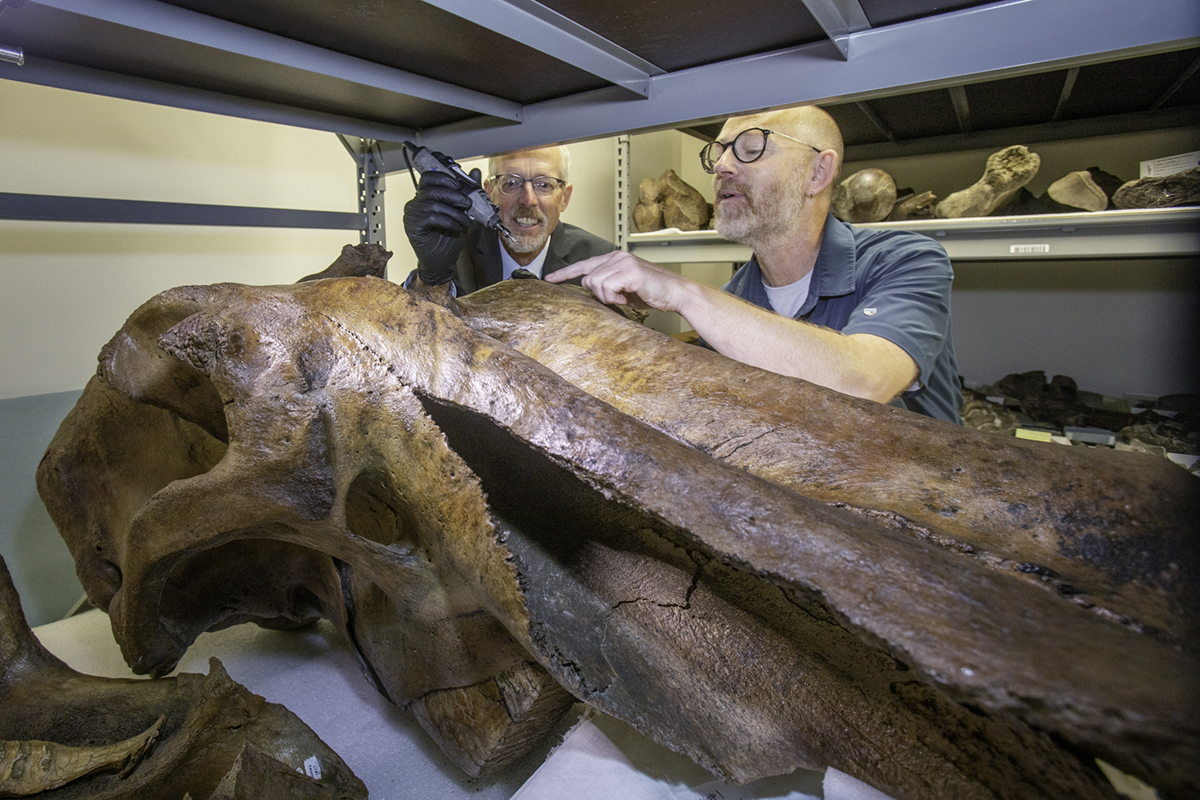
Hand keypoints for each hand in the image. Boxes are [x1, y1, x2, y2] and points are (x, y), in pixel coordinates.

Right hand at [402, 166, 480, 285]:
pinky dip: (448, 221)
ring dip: (454, 211)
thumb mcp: (461, 212)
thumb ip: (466, 191)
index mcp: (424, 197)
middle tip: (467, 204)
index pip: (428, 177)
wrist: (442, 262)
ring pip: (433, 202)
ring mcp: (412, 215)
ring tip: (465, 221)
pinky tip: (457, 227)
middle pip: (431, 188)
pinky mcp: (413, 227)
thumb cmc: (449, 238)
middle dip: (453, 194)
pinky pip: (431, 217)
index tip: (458, 183)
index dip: (444, 177)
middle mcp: (415, 203)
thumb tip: (474, 172)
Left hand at [546, 251, 689, 312]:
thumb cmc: (653, 292)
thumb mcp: (625, 288)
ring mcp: (622, 262)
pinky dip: (616, 297)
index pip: (584, 265)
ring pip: (596, 284)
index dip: (565, 273)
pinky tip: (630, 295)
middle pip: (588, 279)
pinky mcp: (628, 271)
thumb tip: (592, 289)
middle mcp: (616, 257)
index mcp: (614, 258)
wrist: (676, 293)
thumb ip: (608, 285)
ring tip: (627, 296)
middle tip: (621, 297)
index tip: (549, 279)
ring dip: (610, 297)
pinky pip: (607, 288)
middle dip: (601, 294)